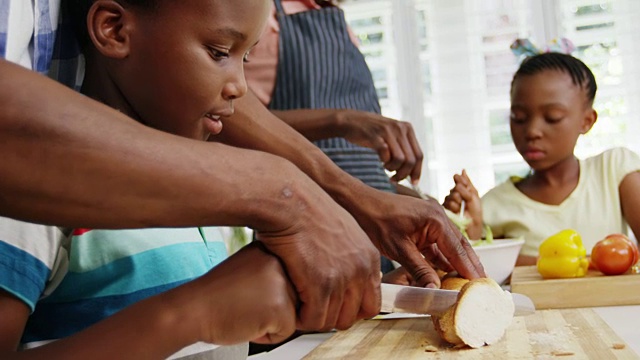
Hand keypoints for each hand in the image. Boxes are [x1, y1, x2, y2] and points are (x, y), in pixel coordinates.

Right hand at [184, 243, 297, 344]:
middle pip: (293, 296)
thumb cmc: (214, 296)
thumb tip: (291, 287)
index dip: (265, 295)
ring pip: (292, 314)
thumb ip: (269, 274)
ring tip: (245, 312)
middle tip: (244, 305)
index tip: (246, 294)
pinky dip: (268, 336)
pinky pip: (286, 331)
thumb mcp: (246, 271)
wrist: (192, 310)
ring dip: (271, 321)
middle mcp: (276, 262)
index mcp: (268, 250)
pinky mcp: (279, 306)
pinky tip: (247, 323)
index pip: (286, 279)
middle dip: (271, 308)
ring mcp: (279, 283)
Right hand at [255, 185, 380, 331]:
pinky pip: (313, 319)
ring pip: (331, 321)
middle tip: (312, 306)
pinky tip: (292, 302)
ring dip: (313, 316)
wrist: (291, 200)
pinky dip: (301, 317)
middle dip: (330, 316)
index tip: (334, 306)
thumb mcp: (342, 231)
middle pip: (352, 317)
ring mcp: (342, 278)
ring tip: (300, 303)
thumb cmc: (308, 210)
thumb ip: (350, 255)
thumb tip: (344, 276)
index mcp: (369, 258)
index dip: (350, 310)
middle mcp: (360, 270)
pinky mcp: (321, 284)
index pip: (372, 304)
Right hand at [337, 110, 422, 183]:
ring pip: (400, 160)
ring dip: (393, 169)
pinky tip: (381, 161)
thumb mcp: (392, 135)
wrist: (349, 121)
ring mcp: (388, 131)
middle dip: (403, 174)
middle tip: (394, 178)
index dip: (417, 172)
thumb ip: (403, 148)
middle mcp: (400, 128)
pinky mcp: (375, 135)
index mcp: (407, 128)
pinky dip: (384, 162)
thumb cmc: (372, 133)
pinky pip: (385, 155)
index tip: (413, 183)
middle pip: (411, 160)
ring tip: (386, 167)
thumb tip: (413, 173)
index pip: (419, 155)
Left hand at [351, 189, 485, 287]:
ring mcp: (432, 219)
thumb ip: (419, 270)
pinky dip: (443, 257)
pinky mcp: (424, 224)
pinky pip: (438, 243)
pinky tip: (448, 271)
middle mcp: (438, 217)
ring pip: (450, 244)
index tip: (479, 283)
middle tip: (481, 283)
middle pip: (459, 245)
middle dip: (470, 264)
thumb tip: (434, 288)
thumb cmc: (377, 221)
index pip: (457, 249)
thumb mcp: (399, 250)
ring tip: (468, 280)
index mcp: (435, 220)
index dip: (468, 268)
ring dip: (457, 261)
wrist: (362, 203)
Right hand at [442, 170, 482, 238]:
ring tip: (462, 207)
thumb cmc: (475, 211)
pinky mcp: (444, 209)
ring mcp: (448, 201)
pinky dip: (455, 207)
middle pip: (455, 187)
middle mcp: (453, 194)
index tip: (466, 185)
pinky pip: (448, 203)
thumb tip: (463, 170)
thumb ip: (467, 182)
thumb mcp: (474, 194)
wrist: (473, 224)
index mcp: (460, 189)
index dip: (461, 181)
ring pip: (452, 195)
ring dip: (459, 201)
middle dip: (463, 193)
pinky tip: (458, 211)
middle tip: (466, 200)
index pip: (457, 179)